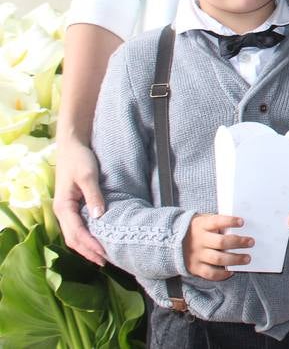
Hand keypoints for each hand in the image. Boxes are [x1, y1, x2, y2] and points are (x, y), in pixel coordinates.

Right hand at [55, 137, 107, 264]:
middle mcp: (62, 212)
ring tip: (103, 256)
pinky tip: (98, 240)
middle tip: (106, 262)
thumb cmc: (79, 159)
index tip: (105, 255)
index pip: (77, 233)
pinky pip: (78, 227)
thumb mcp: (88, 175)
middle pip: (73, 239)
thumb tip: (99, 217)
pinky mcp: (73, 206)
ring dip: (86, 247)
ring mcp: (66, 210)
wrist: (72, 145)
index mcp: (63, 206)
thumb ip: (94, 196)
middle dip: (88, 252)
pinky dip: (86, 237)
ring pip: (74, 235)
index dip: (90, 245)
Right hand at [184, 213, 250, 279]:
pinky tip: (231, 271)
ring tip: (247, 258)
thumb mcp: (202, 220)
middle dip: (238, 242)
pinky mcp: (194, 267)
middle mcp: (199, 240)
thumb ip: (216, 222)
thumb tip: (239, 224)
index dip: (230, 221)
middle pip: (221, 242)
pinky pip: (210, 273)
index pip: (217, 221)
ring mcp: (196, 255)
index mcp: (201, 225)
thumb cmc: (196, 229)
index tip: (242, 222)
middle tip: (251, 242)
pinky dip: (222, 274)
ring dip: (235, 259)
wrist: (169, 242)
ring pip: (218, 259)